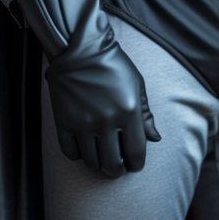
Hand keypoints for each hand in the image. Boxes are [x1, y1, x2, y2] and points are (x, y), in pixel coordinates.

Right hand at [46, 42, 161, 176]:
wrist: (81, 49)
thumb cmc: (114, 65)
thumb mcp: (137, 85)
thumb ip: (146, 114)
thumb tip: (155, 138)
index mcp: (128, 112)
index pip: (136, 152)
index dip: (136, 164)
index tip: (134, 165)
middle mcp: (106, 121)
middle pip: (113, 164)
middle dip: (117, 170)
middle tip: (118, 166)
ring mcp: (83, 123)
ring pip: (92, 162)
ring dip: (99, 165)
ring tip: (102, 159)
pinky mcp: (64, 122)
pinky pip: (71, 153)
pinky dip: (78, 156)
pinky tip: (84, 148)